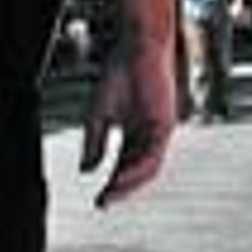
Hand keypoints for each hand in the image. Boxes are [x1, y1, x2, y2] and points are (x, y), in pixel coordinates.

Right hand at [80, 34, 176, 206]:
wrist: (138, 48)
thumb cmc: (120, 73)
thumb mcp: (99, 114)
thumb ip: (94, 142)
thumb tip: (86, 171)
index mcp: (134, 132)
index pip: (125, 165)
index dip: (112, 183)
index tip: (98, 200)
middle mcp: (149, 134)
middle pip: (137, 171)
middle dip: (121, 189)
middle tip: (103, 203)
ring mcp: (159, 130)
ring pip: (148, 168)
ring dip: (129, 184)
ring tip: (110, 194)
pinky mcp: (166, 124)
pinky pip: (154, 155)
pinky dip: (137, 169)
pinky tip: (121, 177)